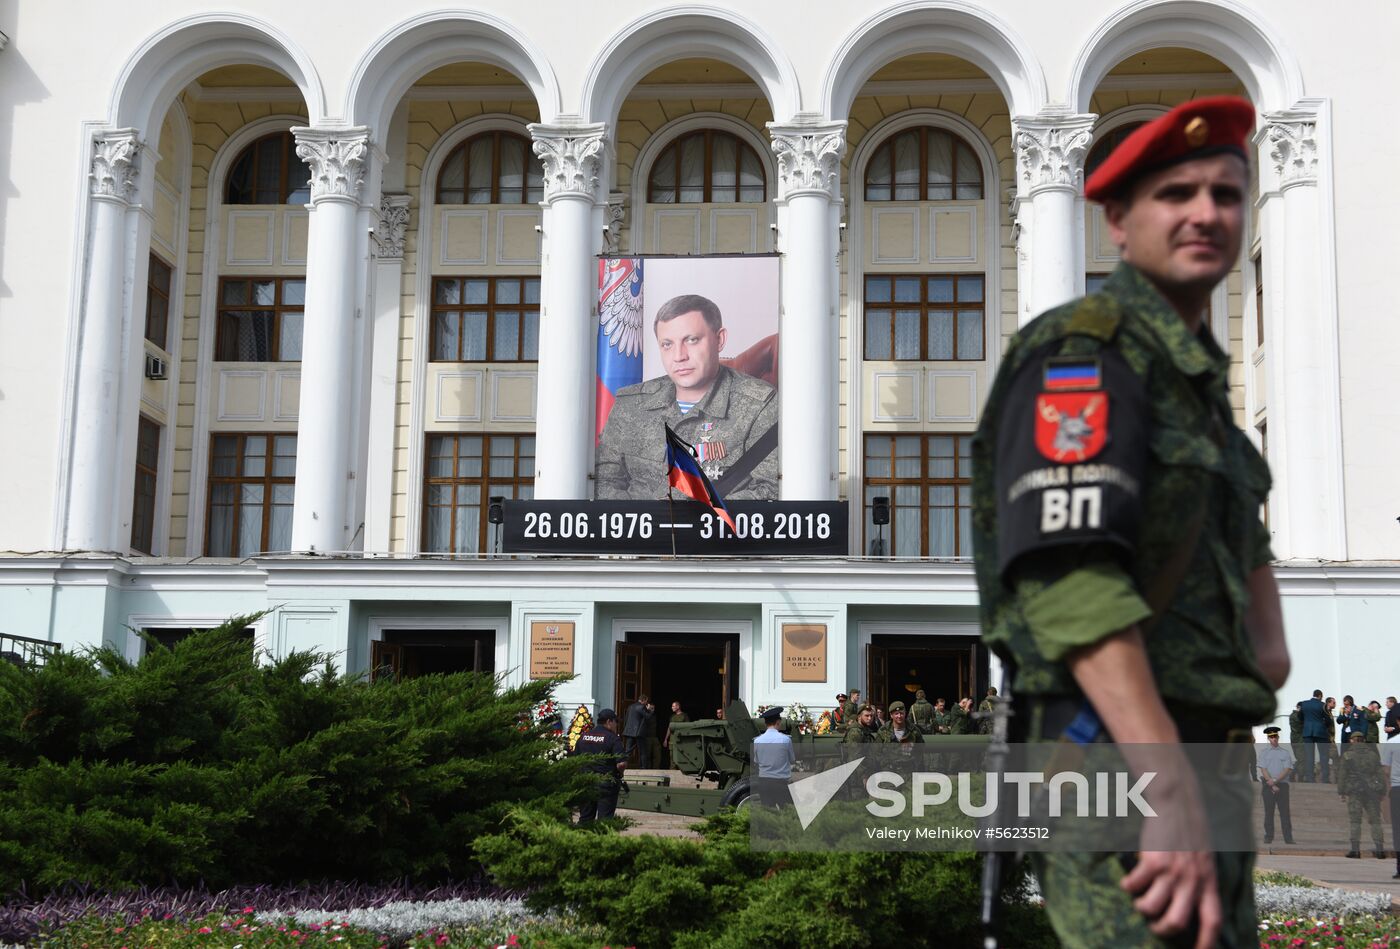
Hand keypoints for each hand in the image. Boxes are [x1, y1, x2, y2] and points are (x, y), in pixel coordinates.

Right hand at [1121, 776, 1220, 948]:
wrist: (1177, 800)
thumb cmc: (1190, 828)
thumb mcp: (1204, 857)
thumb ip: (1200, 879)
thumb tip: (1189, 900)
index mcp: (1209, 881)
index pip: (1213, 921)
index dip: (1206, 943)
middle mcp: (1192, 881)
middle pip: (1178, 922)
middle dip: (1162, 929)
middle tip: (1155, 926)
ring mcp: (1172, 872)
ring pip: (1151, 907)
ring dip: (1141, 908)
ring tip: (1138, 900)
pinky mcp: (1153, 861)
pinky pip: (1134, 885)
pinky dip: (1127, 886)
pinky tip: (1127, 881)